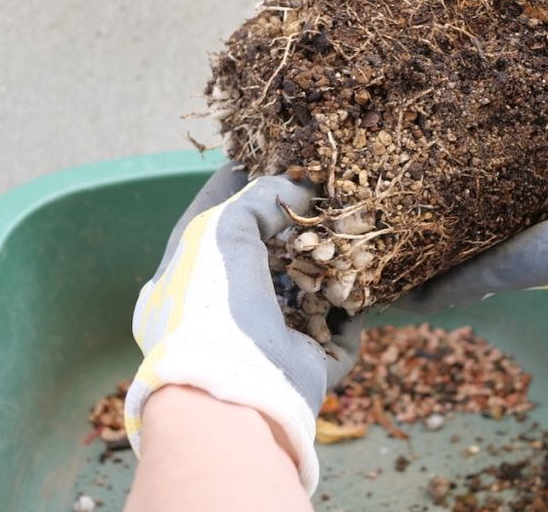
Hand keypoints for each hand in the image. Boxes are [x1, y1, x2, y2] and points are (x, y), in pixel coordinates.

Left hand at [124, 164, 360, 493]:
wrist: (231, 389)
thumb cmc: (212, 300)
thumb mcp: (222, 227)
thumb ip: (260, 198)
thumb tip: (300, 191)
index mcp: (184, 279)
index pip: (213, 218)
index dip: (240, 186)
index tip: (268, 159)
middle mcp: (220, 311)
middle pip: (264, 256)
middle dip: (294, 228)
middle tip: (323, 195)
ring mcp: (261, 342)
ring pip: (303, 293)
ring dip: (327, 266)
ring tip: (351, 234)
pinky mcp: (302, 367)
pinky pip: (335, 332)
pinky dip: (350, 310)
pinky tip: (363, 284)